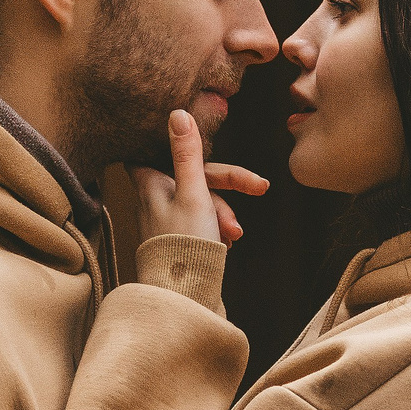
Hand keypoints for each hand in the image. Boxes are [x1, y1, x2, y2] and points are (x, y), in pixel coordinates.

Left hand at [134, 110, 268, 244]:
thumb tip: (177, 112)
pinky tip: (224, 245)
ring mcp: (164, 219)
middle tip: (259, 189)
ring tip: (232, 235)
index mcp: (151, 183)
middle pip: (195, 177)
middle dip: (226, 188)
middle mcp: (153, 198)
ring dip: (223, 215)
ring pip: (202, 201)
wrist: (182, 296)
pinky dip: (216, 230)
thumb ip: (187, 154)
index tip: (195, 135)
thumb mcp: (193, 192)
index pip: (157, 150)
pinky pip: (201, 223)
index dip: (178, 142)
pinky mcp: (175, 238)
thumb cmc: (184, 244)